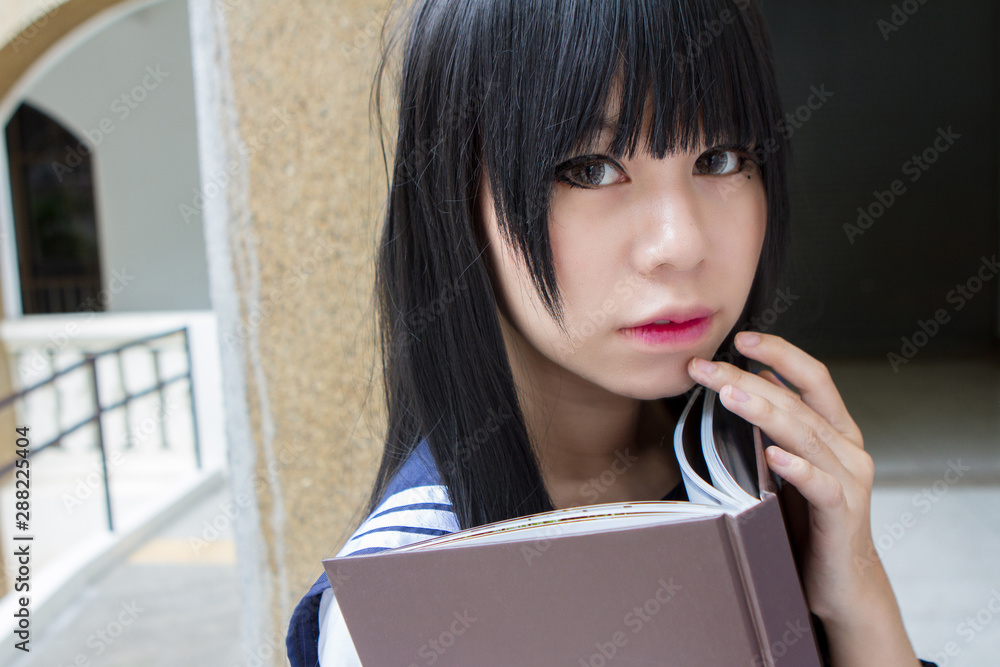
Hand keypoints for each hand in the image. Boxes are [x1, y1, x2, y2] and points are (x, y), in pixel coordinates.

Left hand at [687, 332, 920, 665]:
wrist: (841, 584)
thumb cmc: (809, 521)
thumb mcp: (792, 464)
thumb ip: (782, 424)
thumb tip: (756, 378)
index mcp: (836, 431)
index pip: (812, 378)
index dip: (781, 353)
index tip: (741, 338)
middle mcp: (849, 450)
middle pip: (797, 403)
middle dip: (748, 380)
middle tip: (706, 367)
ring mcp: (850, 482)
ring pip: (806, 436)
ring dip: (765, 413)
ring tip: (729, 394)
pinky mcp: (843, 516)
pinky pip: (820, 486)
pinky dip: (796, 468)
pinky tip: (772, 455)